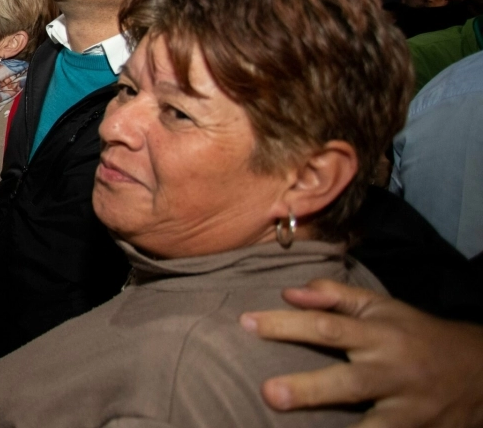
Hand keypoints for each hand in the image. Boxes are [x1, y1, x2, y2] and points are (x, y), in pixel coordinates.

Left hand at [241, 279, 482, 427]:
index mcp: (379, 334)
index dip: (285, 324)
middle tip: (269, 394)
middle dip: (308, 390)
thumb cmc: (417, 335)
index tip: (246, 324)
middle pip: (347, 381)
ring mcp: (407, 408)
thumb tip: (288, 292)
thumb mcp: (382, 308)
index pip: (326, 326)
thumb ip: (335, 296)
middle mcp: (392, 372)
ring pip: (373, 426)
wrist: (480, 370)